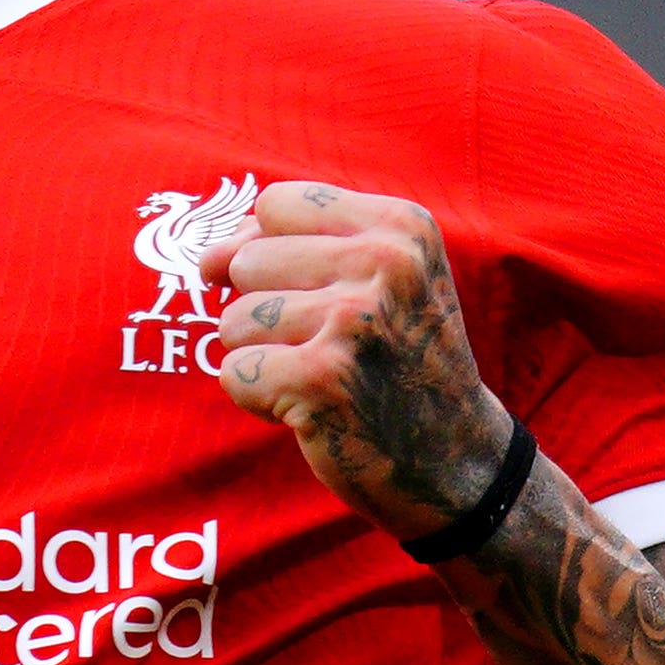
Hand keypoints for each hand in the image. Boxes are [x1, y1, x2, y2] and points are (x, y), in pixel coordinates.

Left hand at [201, 180, 516, 541]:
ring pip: (234, 319)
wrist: (457, 459)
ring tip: (320, 376)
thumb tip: (207, 256)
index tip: (304, 290)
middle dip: (264, 311)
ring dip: (262, 358)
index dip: (268, 248)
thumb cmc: (398, 359)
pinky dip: (258, 399)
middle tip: (326, 346)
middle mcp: (385, 263)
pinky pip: (233, 372)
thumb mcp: (377, 279)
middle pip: (246, 260)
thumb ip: (291, 245)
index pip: (275, 204)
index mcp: (400, 225)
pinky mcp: (323, 380)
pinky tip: (310, 407)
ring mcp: (355, 321)